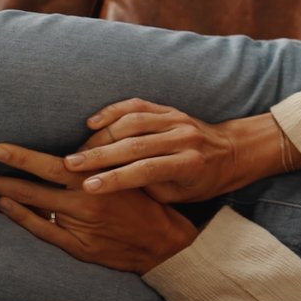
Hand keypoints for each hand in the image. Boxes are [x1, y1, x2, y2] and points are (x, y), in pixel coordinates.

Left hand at [0, 143, 198, 272]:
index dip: (19, 157)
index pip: (48, 165)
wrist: (168, 244)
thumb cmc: (147, 205)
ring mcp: (80, 226)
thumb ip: (95, 167)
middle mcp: (85, 201)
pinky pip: (42, 231)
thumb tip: (61, 156)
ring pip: (30, 207)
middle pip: (27, 187)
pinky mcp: (79, 247)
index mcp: (97, 180)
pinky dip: (20, 218)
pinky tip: (1, 208)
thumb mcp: (125, 177)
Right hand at [60, 100, 300, 202]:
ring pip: (131, 123)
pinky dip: (112, 112)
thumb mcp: (178, 195)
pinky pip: (136, 105)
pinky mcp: (169, 108)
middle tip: (69, 166)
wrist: (231, 152)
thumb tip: (109, 183)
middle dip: (98, 156)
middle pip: (134, 145)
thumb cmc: (201, 181)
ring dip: (100, 136)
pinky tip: (92, 123)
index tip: (87, 187)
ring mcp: (177, 119)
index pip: (145, 170)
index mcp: (189, 164)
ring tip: (77, 150)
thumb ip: (148, 187)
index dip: (115, 179)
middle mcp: (183, 138)